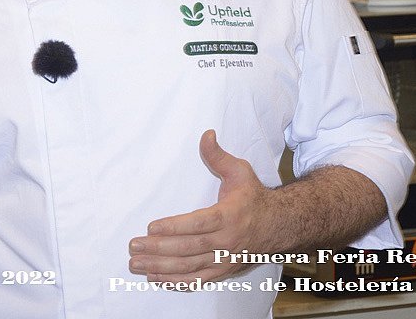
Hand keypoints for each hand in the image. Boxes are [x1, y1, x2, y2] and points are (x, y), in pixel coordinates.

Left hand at [128, 130, 270, 281]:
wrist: (280, 225)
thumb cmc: (254, 196)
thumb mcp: (240, 171)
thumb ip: (218, 156)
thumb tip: (205, 134)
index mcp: (229, 215)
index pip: (198, 224)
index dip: (174, 227)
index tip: (151, 227)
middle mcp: (227, 241)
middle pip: (189, 248)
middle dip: (159, 249)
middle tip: (134, 246)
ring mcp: (225, 259)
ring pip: (190, 267)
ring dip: (161, 267)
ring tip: (137, 264)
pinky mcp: (224, 271)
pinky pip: (198, 280)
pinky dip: (177, 282)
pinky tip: (156, 278)